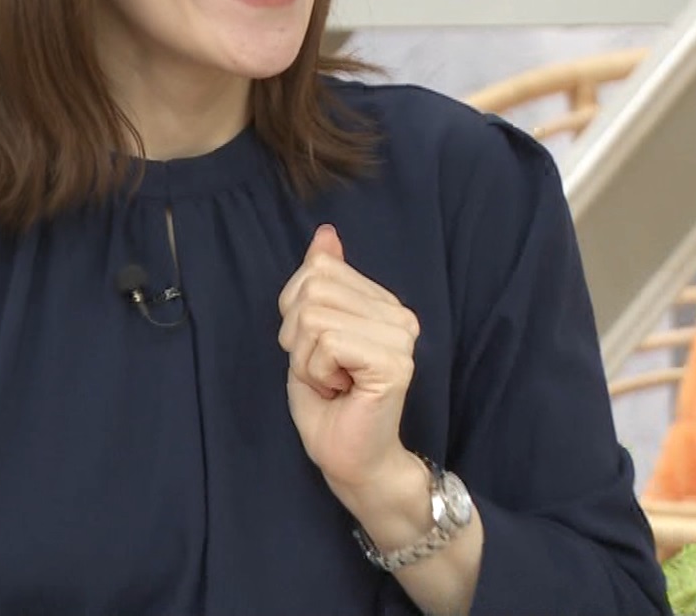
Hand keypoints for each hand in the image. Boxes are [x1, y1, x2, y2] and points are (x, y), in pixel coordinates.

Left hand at [278, 224, 427, 529]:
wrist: (351, 461)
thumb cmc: (329, 404)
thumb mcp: (310, 333)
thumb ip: (320, 282)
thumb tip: (326, 234)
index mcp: (382, 303)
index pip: (317, 269)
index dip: (295, 311)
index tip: (317, 351)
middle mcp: (399, 314)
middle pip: (312, 289)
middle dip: (297, 336)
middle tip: (322, 372)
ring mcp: (400, 338)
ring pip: (314, 316)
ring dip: (306, 358)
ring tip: (332, 382)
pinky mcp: (393, 362)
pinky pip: (327, 343)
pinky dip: (316, 372)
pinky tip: (340, 391)